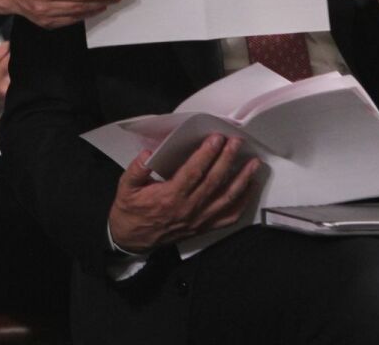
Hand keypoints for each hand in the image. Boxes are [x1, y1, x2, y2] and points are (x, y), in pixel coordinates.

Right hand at [106, 135, 260, 252]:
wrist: (133, 240)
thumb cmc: (131, 211)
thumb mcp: (125, 187)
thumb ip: (136, 170)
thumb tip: (148, 153)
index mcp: (170, 196)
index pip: (194, 172)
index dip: (207, 154)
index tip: (216, 138)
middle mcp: (189, 208)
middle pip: (214, 181)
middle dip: (228, 159)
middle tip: (237, 142)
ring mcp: (200, 219)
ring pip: (227, 198)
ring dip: (243, 179)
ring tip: (253, 163)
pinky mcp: (205, 227)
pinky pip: (229, 216)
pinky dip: (242, 202)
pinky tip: (249, 188)